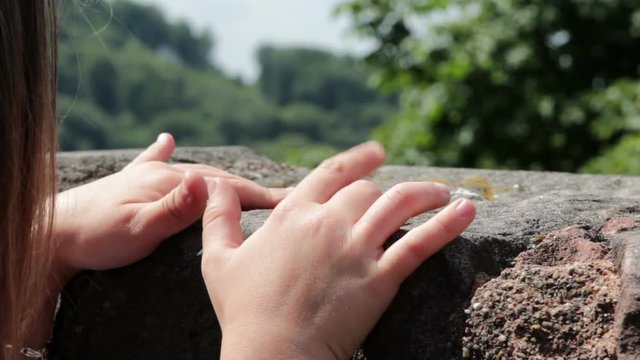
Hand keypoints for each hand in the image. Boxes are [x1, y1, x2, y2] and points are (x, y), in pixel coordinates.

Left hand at [53, 133, 287, 279]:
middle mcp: (163, 171)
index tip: (291, 200)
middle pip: (219, 178)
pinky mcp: (130, 180)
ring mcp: (146, 174)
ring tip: (251, 182)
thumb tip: (207, 181)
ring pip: (198, 172)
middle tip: (285, 196)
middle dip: (253, 187)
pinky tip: (167, 138)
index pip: (227, 188)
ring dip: (226, 178)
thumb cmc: (96, 237)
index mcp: (170, 181)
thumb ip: (174, 207)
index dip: (260, 195)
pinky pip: (154, 160)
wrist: (52, 231)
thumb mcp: (138, 230)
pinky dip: (164, 151)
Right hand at [200, 141, 475, 358]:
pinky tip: (468, 211)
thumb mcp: (218, 259)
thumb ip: (217, 217)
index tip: (377, 151)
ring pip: (399, 205)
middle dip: (387, 189)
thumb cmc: (243, 311)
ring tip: (447, 192)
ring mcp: (356, 249)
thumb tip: (211, 183)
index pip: (331, 173)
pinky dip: (447, 225)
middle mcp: (327, 223)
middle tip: (408, 194)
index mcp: (293, 215)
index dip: (357, 158)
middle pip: (367, 190)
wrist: (273, 352)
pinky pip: (421, 243)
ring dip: (428, 194)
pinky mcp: (380, 279)